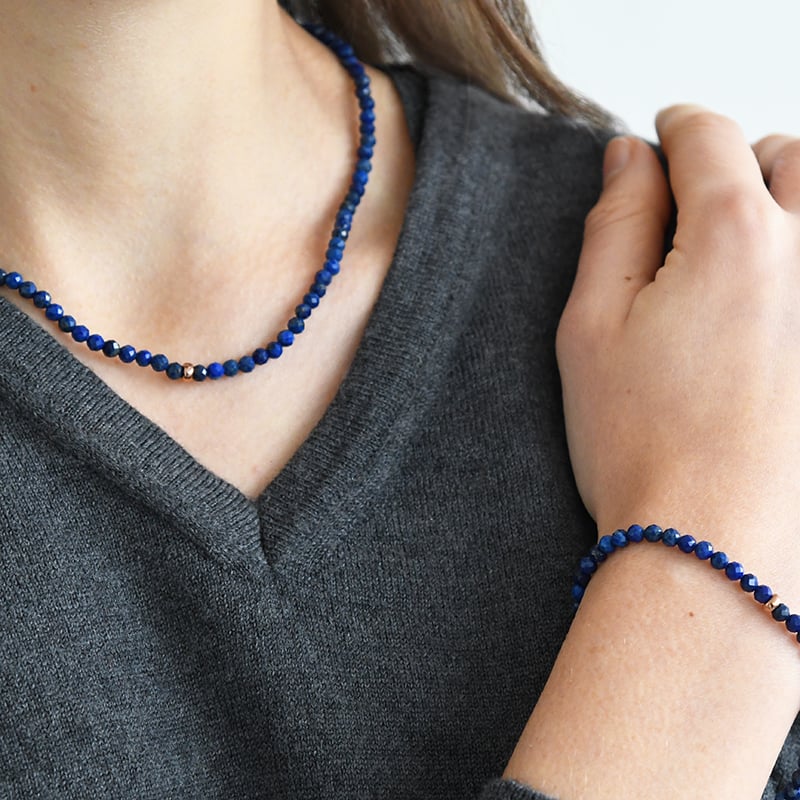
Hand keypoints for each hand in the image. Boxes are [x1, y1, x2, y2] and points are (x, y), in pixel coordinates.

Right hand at [503, 109, 799, 798]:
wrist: (712, 546)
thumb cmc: (641, 444)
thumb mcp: (592, 326)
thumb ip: (615, 224)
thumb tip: (630, 157)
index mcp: (735, 238)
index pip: (708, 135)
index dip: (673, 130)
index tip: (657, 144)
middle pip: (785, 155)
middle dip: (734, 168)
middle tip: (690, 218)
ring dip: (782, 208)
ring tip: (735, 262)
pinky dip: (792, 271)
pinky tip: (764, 315)